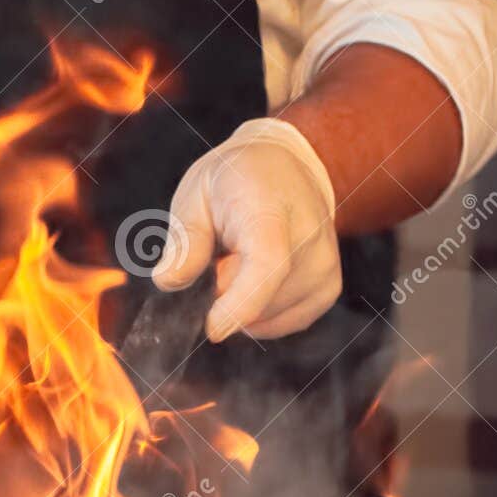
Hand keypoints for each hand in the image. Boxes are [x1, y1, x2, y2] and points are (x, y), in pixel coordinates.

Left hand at [153, 118, 341, 341]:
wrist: (285, 167)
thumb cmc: (236, 180)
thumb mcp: (197, 196)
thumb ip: (185, 240)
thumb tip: (169, 281)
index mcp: (271, 211)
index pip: (267, 267)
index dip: (239, 306)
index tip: (212, 329)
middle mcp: (309, 240)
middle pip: (260, 300)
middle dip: (224, 294)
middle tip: (219, 258)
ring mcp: (324, 267)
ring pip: (267, 317)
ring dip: (243, 301)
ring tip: (240, 260)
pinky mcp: (327, 289)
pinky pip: (283, 322)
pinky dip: (260, 312)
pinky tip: (256, 279)